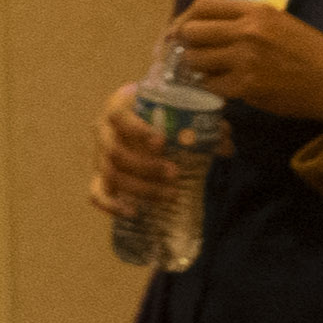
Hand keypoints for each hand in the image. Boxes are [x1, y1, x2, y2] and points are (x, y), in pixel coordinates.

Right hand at [90, 83, 193, 223]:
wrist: (140, 116)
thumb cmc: (160, 113)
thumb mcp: (178, 110)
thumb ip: (202, 123)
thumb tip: (226, 145)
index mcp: (117, 109)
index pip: (119, 118)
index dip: (137, 131)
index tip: (162, 142)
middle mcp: (103, 133)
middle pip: (115, 152)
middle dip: (145, 166)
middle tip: (175, 173)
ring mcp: (99, 156)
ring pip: (111, 175)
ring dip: (140, 187)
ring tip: (170, 195)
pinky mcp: (99, 177)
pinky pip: (96, 193)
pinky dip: (111, 205)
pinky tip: (133, 213)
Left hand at [169, 0, 322, 125]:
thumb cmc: (311, 52)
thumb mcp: (280, 22)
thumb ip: (245, 19)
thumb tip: (207, 24)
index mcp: (256, 11)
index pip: (202, 5)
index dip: (186, 18)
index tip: (181, 30)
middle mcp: (247, 31)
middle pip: (191, 31)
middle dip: (187, 44)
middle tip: (194, 54)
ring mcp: (245, 59)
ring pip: (196, 60)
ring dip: (198, 67)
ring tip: (213, 71)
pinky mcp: (246, 86)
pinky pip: (210, 85)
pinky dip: (214, 87)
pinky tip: (226, 86)